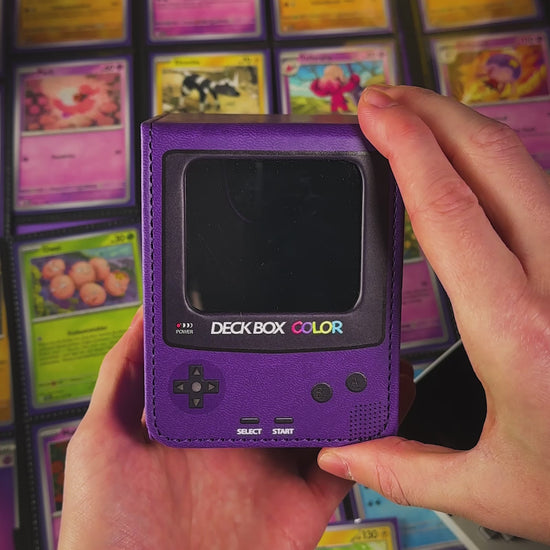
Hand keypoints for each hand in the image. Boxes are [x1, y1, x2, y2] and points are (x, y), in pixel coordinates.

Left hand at [58, 306, 353, 549]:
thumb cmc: (112, 527)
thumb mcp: (103, 440)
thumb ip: (122, 377)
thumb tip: (143, 316)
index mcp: (201, 418)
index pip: (234, 365)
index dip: (254, 337)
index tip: (271, 306)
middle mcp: (240, 438)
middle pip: (281, 387)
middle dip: (306, 355)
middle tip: (327, 322)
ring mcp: (273, 469)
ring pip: (318, 420)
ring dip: (339, 392)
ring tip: (357, 356)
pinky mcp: (302, 503)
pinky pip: (341, 468)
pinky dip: (361, 444)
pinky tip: (369, 413)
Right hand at [318, 85, 549, 542]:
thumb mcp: (494, 491)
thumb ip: (406, 469)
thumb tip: (342, 456)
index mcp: (519, 334)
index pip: (451, 213)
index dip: (407, 150)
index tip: (374, 116)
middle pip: (495, 163)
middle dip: (433, 115)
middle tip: (384, 99)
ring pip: (524, 168)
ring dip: (463, 132)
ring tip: (415, 121)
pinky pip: (541, 194)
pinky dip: (494, 165)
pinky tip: (466, 169)